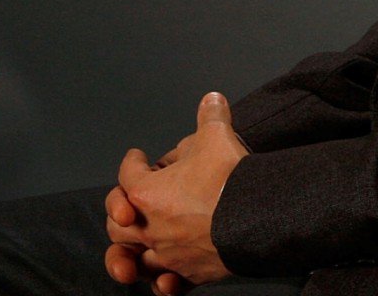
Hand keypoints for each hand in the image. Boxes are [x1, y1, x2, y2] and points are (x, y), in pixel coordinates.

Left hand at [103, 92, 249, 289]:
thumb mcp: (217, 135)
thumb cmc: (230, 179)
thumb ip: (211, 115)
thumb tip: (212, 100)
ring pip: (135, 259)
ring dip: (131, 254)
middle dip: (121, 211)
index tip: (137, 157)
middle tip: (130, 203)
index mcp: (147, 193)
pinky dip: (163, 280)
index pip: (127, 173)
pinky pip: (167, 282)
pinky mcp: (191, 272)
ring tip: (132, 252)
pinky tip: (165, 279)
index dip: (132, 162)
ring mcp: (170, 253)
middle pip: (118, 224)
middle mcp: (152, 227)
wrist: (259, 217)